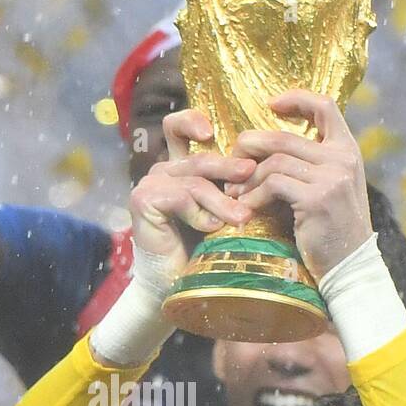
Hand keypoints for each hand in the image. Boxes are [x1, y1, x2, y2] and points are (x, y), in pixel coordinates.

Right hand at [127, 109, 254, 278]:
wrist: (174, 284)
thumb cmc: (202, 250)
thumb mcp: (222, 211)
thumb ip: (233, 188)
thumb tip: (263, 169)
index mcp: (180, 167)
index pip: (179, 128)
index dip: (193, 121)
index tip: (212, 132)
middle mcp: (163, 170)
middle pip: (200, 158)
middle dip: (230, 168)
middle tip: (251, 174)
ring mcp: (150, 184)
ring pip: (196, 181)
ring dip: (222, 201)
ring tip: (242, 218)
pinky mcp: (143, 200)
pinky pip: (181, 198)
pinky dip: (200, 215)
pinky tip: (211, 229)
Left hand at [231, 92, 371, 280]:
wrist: (350, 265)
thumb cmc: (333, 228)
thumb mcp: (332, 187)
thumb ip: (313, 164)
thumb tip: (269, 147)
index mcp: (348, 150)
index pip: (326, 106)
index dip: (297, 98)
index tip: (271, 104)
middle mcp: (343, 158)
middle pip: (285, 138)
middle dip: (252, 147)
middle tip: (232, 160)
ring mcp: (332, 178)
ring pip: (275, 162)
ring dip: (248, 178)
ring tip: (234, 191)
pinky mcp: (317, 199)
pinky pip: (274, 185)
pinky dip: (254, 195)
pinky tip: (246, 207)